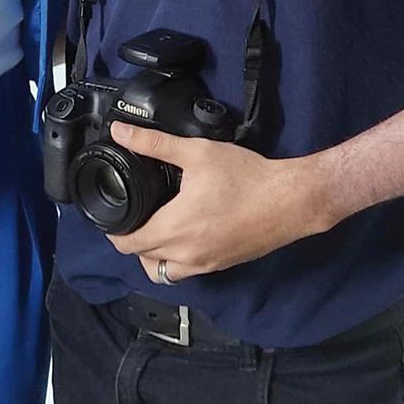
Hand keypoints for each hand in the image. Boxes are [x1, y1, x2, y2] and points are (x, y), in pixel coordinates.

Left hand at [104, 121, 337, 284]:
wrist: (290, 201)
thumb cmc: (245, 176)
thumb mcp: (197, 152)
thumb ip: (154, 143)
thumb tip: (120, 132)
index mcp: (174, 228)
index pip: (128, 244)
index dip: (114, 232)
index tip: (113, 216)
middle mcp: (186, 254)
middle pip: (143, 260)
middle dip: (132, 242)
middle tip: (133, 217)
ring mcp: (205, 264)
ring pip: (164, 272)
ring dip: (154, 257)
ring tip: (156, 230)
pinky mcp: (222, 265)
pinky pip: (187, 272)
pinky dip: (177, 261)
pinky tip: (185, 236)